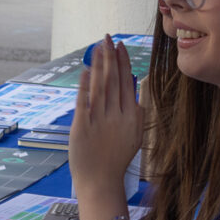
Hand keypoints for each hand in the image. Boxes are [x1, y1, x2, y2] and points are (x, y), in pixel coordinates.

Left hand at [68, 36, 142, 200]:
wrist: (101, 182)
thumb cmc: (116, 160)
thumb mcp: (135, 136)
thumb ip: (136, 114)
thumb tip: (134, 92)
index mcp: (132, 117)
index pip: (127, 82)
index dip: (123, 62)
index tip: (120, 46)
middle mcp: (117, 116)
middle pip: (114, 79)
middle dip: (110, 56)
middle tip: (107, 37)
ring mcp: (99, 120)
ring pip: (100, 86)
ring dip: (99, 64)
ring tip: (98, 46)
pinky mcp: (82, 126)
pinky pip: (84, 101)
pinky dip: (85, 84)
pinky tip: (86, 69)